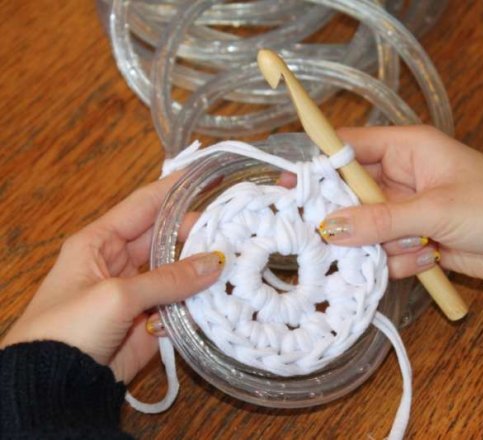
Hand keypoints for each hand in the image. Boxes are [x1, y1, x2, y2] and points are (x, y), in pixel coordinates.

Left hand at [0, 175, 223, 381]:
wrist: (55, 385)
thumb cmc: (70, 327)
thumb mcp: (117, 295)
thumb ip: (169, 278)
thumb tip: (218, 262)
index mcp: (101, 241)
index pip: (145, 204)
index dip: (176, 188)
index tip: (208, 173)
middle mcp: (121, 261)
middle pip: (167, 236)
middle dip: (198, 231)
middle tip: (234, 228)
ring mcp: (139, 291)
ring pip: (179, 270)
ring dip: (203, 268)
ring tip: (238, 259)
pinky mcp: (152, 321)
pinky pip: (182, 303)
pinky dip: (200, 301)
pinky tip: (222, 293)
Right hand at [312, 125, 482, 283]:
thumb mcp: (437, 209)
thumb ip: (380, 219)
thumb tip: (327, 227)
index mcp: (409, 148)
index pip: (350, 147)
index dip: (319, 164)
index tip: (288, 187)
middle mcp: (404, 177)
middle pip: (353, 194)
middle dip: (349, 218)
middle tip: (330, 239)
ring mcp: (410, 211)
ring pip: (368, 229)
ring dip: (384, 245)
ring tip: (418, 247)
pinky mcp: (418, 241)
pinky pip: (388, 252)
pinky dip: (403, 261)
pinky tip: (432, 259)